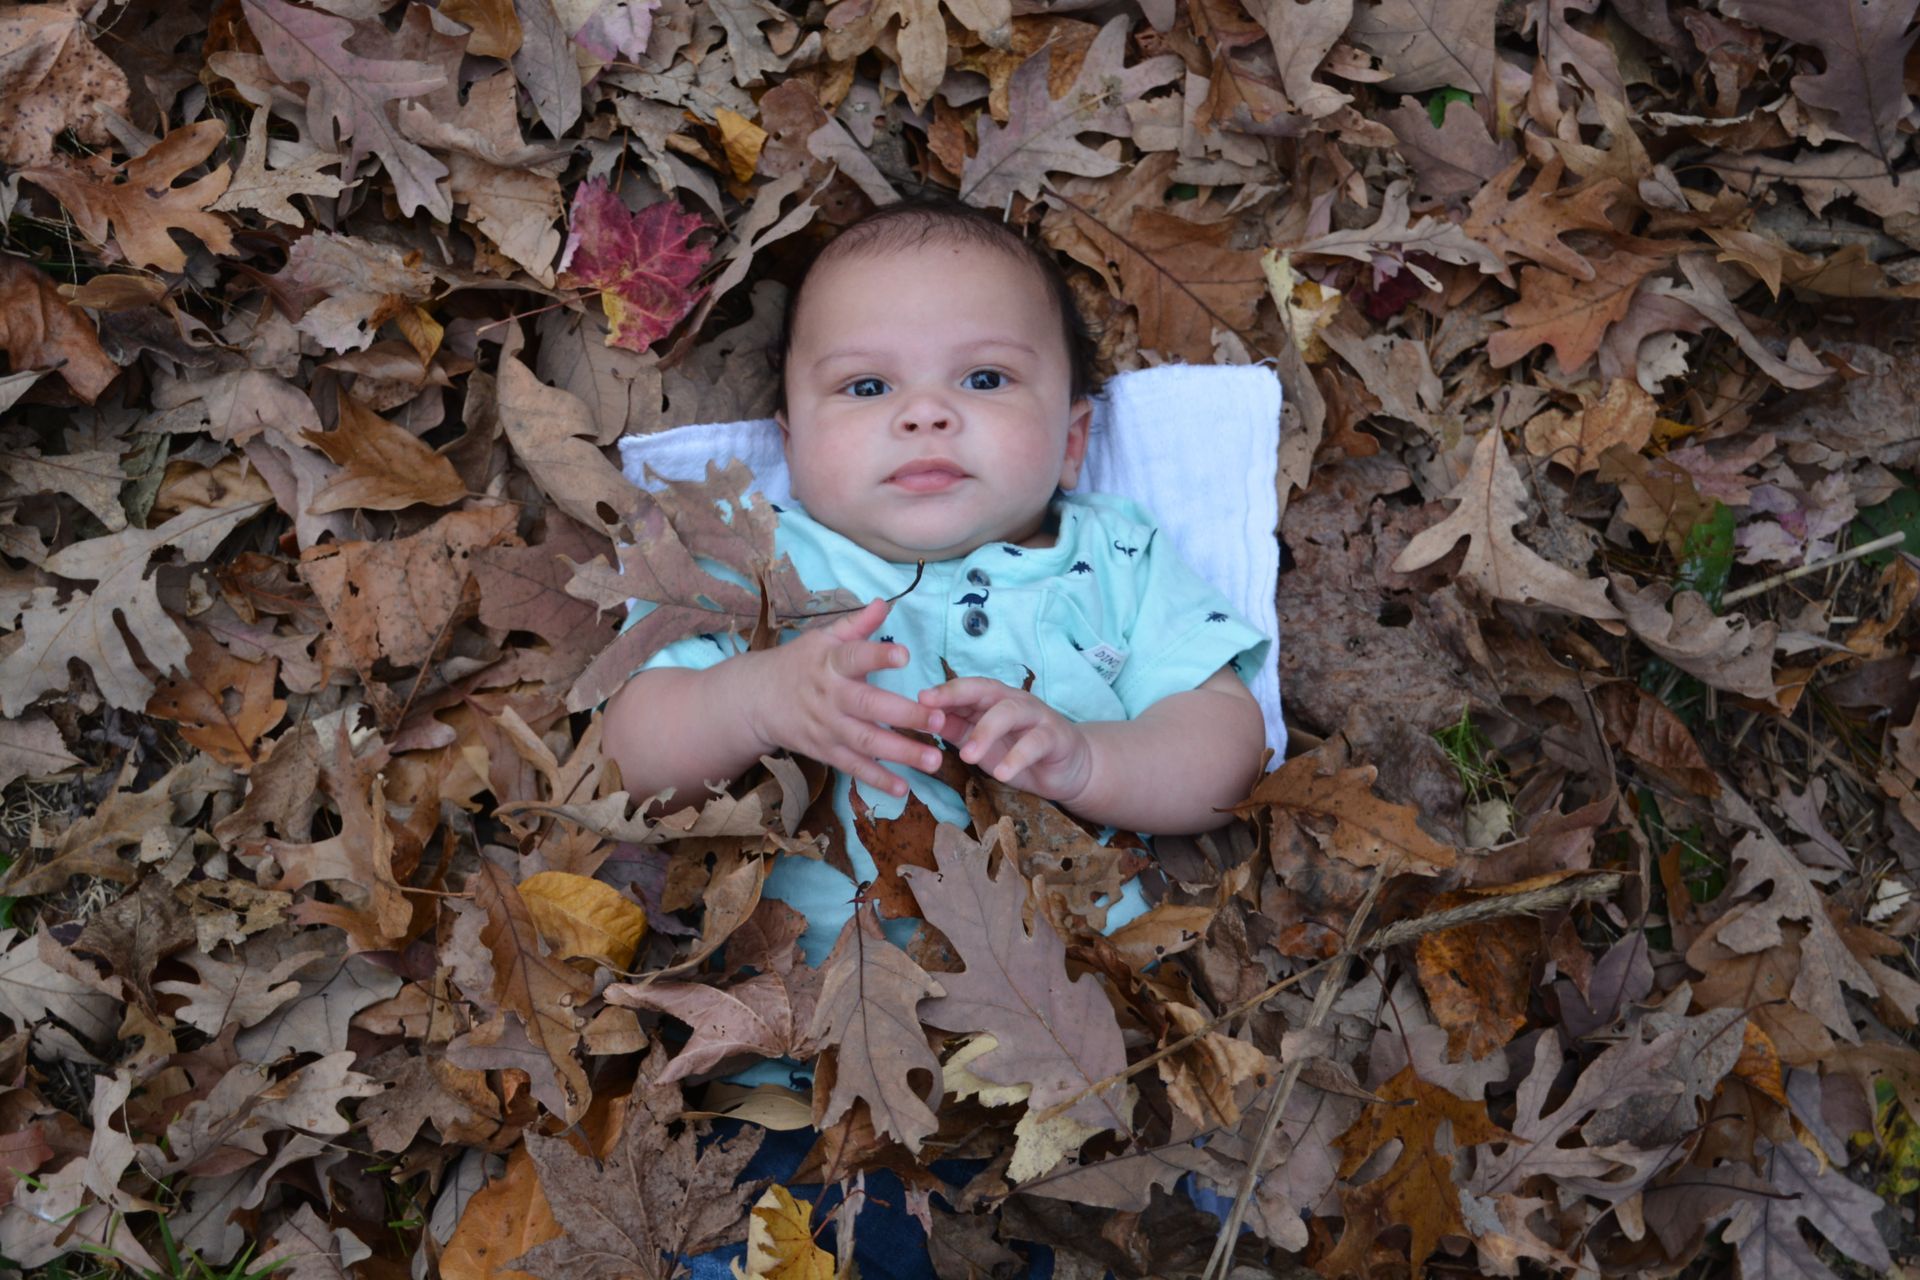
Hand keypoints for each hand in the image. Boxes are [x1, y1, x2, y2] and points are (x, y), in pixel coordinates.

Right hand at [748, 599, 946, 799]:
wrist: (756, 699)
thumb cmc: (798, 663)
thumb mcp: (822, 638)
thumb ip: (857, 624)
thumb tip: (886, 602)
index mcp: (830, 663)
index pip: (855, 657)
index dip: (878, 657)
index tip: (905, 656)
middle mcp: (830, 697)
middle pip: (868, 706)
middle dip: (905, 714)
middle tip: (938, 720)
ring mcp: (827, 728)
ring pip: (866, 742)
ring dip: (901, 752)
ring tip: (934, 760)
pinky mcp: (825, 751)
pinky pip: (854, 767)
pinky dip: (877, 779)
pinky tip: (904, 788)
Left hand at [916, 677, 1093, 804]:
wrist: (1067, 767)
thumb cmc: (1018, 749)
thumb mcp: (980, 742)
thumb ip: (955, 729)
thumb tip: (923, 719)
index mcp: (993, 700)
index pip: (966, 688)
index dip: (944, 692)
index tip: (919, 699)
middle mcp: (1014, 701)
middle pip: (986, 690)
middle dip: (957, 696)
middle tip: (933, 713)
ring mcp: (1036, 716)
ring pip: (1010, 712)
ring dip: (986, 732)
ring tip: (968, 756)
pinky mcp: (1055, 737)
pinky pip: (1035, 743)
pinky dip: (1017, 758)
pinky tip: (1001, 773)